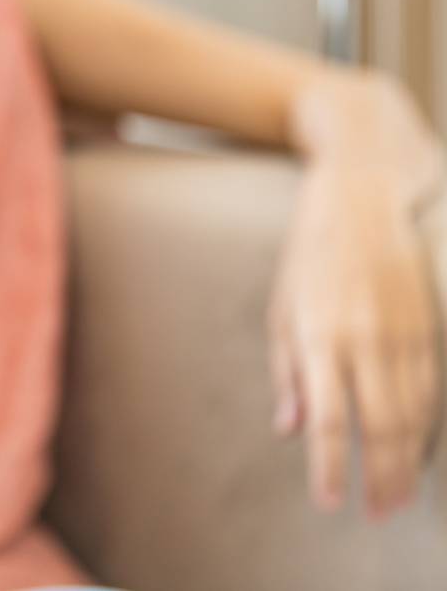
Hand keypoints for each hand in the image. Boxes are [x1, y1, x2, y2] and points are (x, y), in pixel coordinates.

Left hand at [268, 157, 442, 518]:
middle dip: (379, 478)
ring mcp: (404, 332)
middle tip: (374, 513)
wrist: (363, 200)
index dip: (330, 467)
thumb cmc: (308, 257)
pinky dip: (427, 428)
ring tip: (398, 498)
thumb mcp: (281, 308)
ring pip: (413, 414)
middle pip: (380, 426)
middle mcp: (365, 338)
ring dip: (407, 462)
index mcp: (319, 335)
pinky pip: (432, 390)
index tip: (331, 504)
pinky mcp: (428, 326)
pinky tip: (419, 452)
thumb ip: (286, 373)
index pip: (328, 419)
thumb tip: (289, 431)